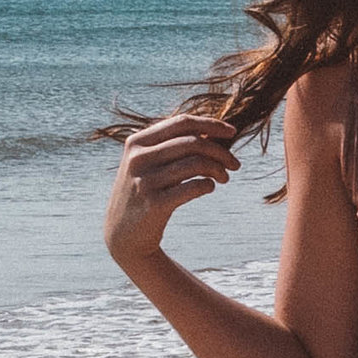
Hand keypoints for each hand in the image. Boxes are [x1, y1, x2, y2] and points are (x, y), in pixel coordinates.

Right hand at [105, 112, 240, 272]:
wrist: (122, 234)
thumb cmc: (145, 192)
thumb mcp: (150, 164)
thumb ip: (175, 146)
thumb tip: (214, 131)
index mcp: (137, 142)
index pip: (182, 123)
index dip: (211, 124)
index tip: (232, 132)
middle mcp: (138, 158)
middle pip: (193, 142)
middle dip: (221, 152)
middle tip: (235, 165)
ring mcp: (145, 181)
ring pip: (196, 163)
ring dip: (218, 170)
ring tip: (224, 178)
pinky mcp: (154, 204)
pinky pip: (193, 187)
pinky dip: (208, 185)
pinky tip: (210, 187)